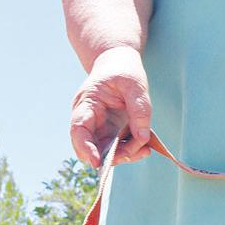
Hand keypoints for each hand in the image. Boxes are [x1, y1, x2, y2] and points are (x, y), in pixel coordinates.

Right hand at [70, 45, 151, 168]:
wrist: (118, 62)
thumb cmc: (123, 69)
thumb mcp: (135, 84)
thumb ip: (139, 109)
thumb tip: (142, 137)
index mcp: (87, 103)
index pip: (78, 129)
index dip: (85, 148)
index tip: (97, 162)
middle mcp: (88, 119)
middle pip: (91, 147)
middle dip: (112, 156)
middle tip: (137, 152)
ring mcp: (98, 127)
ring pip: (104, 152)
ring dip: (124, 155)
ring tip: (145, 148)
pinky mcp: (109, 132)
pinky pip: (116, 148)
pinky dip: (130, 150)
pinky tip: (144, 147)